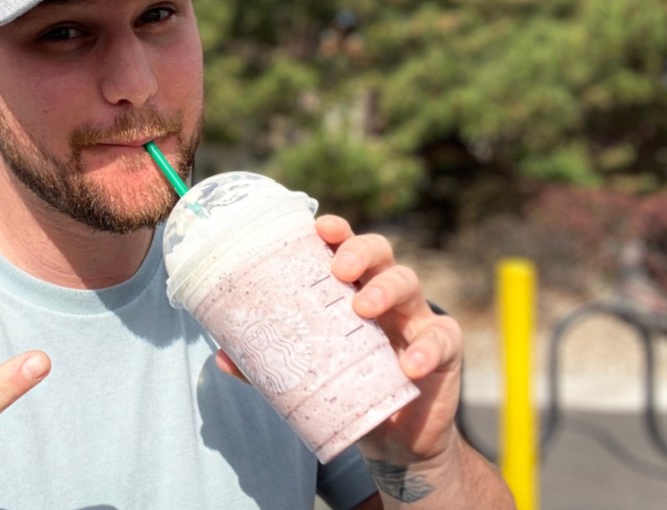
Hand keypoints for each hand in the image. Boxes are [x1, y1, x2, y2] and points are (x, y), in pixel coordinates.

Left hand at [213, 216, 461, 463]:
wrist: (395, 441)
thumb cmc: (349, 387)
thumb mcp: (309, 373)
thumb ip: (268, 365)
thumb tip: (223, 356)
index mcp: (351, 290)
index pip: (344, 248)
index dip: (335, 232)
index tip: (318, 227)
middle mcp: (384, 294)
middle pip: (380, 252)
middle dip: (359, 251)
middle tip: (338, 269)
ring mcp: (416, 319)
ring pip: (410, 283)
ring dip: (386, 289)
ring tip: (363, 307)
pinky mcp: (443, 351)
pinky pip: (441, 339)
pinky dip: (427, 349)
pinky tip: (409, 365)